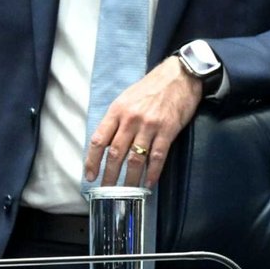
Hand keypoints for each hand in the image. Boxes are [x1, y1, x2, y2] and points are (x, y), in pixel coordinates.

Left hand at [83, 57, 202, 187]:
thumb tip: (107, 143)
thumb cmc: (151, 87)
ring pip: (135, 158)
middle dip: (109, 175)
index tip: (90, 175)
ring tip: (126, 192)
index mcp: (117, 110)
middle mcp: (131, 119)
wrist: (179, 76)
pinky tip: (149, 183)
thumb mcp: (127, 98)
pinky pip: (158, 156)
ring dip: (130, 178)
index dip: (92, 160)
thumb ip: (117, 119)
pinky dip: (152, 172)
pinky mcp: (168, 130)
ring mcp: (150, 125)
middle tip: (107, 190)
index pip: (99, 140)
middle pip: (116, 153)